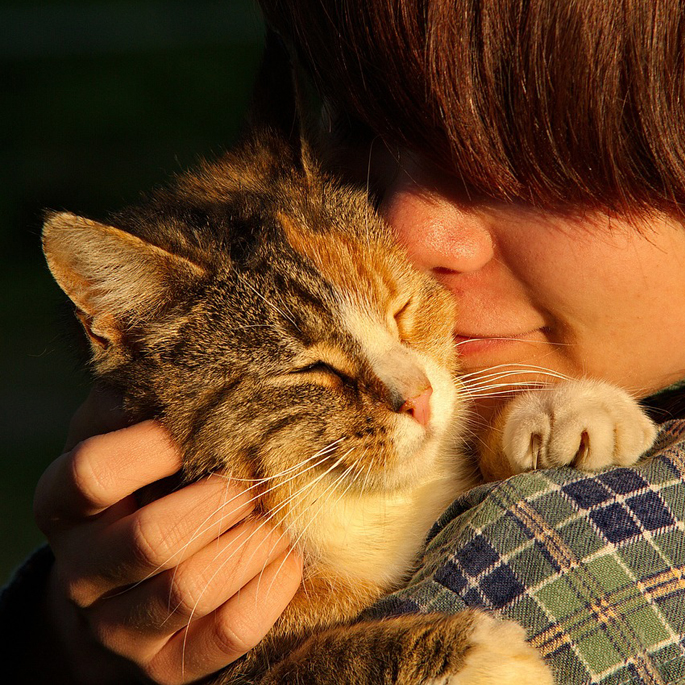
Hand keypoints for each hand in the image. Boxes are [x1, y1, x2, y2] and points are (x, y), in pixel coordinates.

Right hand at [34, 388, 302, 684]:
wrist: (118, 588)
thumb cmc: (135, 490)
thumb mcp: (124, 439)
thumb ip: (145, 400)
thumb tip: (197, 341)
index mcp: (65, 503)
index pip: (92, 473)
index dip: (153, 446)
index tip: (203, 427)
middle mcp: (84, 569)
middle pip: (151, 537)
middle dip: (218, 500)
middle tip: (257, 475)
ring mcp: (121, 626)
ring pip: (189, 590)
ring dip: (250, 544)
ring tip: (279, 513)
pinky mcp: (166, 666)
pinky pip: (224, 637)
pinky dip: (267, 593)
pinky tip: (287, 558)